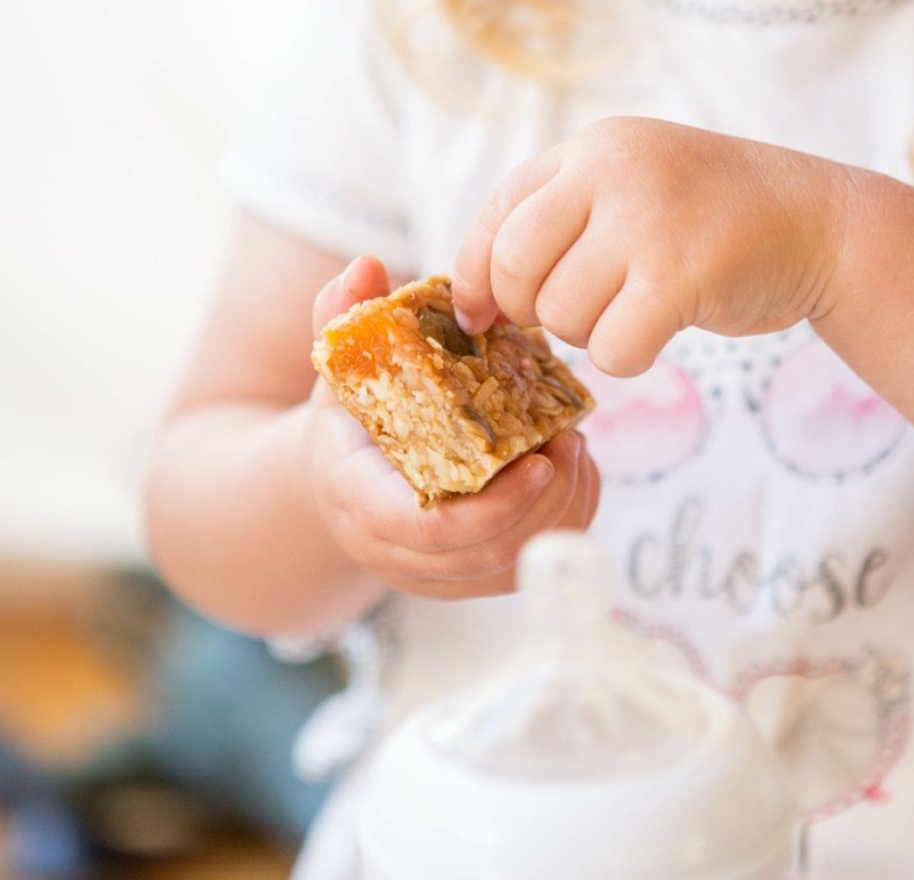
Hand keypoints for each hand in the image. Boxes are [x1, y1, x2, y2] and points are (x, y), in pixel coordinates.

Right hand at [303, 256, 600, 598]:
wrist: (338, 481)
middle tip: (572, 439)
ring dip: (560, 511)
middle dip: (544, 500)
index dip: (495, 506)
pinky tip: (574, 474)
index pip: (435, 528)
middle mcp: (398, 555)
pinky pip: (529, 567)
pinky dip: (561, 524)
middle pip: (489, 551)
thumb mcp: (336, 366)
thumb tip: (367, 266)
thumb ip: (342, 317)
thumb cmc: (347, 417)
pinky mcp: (470, 580)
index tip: (540, 461)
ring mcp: (436, 576)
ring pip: (516, 565)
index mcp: (363, 503)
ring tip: (577, 449)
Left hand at [452, 117, 851, 375]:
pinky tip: (656, 335)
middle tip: (573, 317)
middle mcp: (611, 172)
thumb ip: (563, 221)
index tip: (481, 317)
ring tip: (633, 312)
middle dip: (529, 311)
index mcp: (592, 150)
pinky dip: (627, 358)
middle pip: (514, 266)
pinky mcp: (681, 276)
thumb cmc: (716, 221)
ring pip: (562, 315)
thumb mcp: (634, 189)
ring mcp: (647, 221)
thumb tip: (476, 300)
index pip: (497, 215)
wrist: (822, 225)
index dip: (474, 276)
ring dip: (590, 335)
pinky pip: (611, 347)